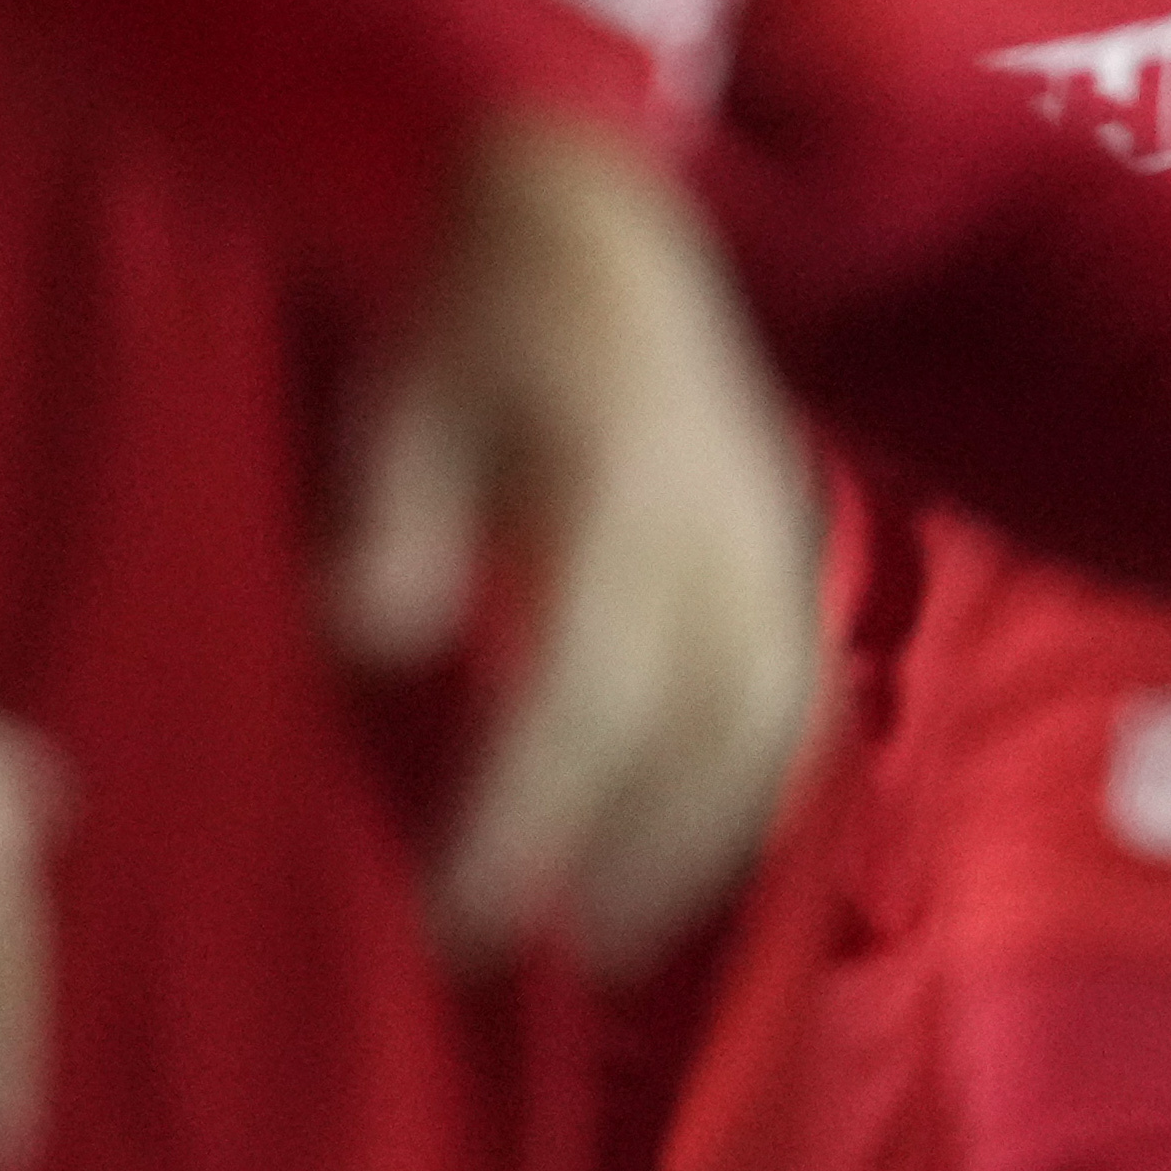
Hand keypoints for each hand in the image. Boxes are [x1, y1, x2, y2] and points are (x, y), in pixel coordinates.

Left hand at [331, 117, 818, 964]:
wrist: (605, 215)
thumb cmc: (482, 309)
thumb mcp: (408, 386)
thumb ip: (399, 509)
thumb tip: (377, 635)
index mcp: (628, 484)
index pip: (591, 681)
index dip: (533, 807)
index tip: (464, 909)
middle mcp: (722, 524)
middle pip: (701, 722)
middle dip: (632, 850)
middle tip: (547, 955)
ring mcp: (769, 538)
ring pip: (770, 717)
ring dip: (703, 835)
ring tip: (619, 931)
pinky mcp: (783, 551)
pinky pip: (793, 687)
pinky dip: (753, 784)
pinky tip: (688, 846)